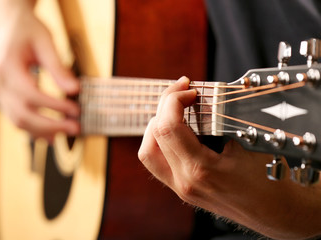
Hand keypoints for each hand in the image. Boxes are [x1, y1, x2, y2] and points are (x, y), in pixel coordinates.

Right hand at [0, 0, 79, 141]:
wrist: (7, 25)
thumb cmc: (26, 30)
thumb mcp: (45, 42)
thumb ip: (58, 67)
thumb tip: (75, 89)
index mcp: (6, 66)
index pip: (31, 94)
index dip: (54, 106)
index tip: (76, 110)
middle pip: (22, 115)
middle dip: (51, 125)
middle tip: (75, 128)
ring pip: (18, 121)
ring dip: (44, 131)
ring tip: (67, 132)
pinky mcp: (1, 97)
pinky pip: (16, 118)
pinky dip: (34, 128)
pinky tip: (52, 134)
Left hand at [138, 76, 320, 238]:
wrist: (279, 215)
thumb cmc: (271, 182)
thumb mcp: (249, 144)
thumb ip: (221, 121)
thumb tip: (202, 99)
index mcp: (201, 169)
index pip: (168, 126)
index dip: (174, 99)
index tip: (189, 88)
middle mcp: (184, 181)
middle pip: (154, 134)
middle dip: (165, 105)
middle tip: (183, 91)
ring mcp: (181, 188)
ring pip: (148, 152)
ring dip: (157, 124)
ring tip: (175, 109)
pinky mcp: (183, 189)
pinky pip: (158, 162)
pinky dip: (160, 141)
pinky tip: (177, 129)